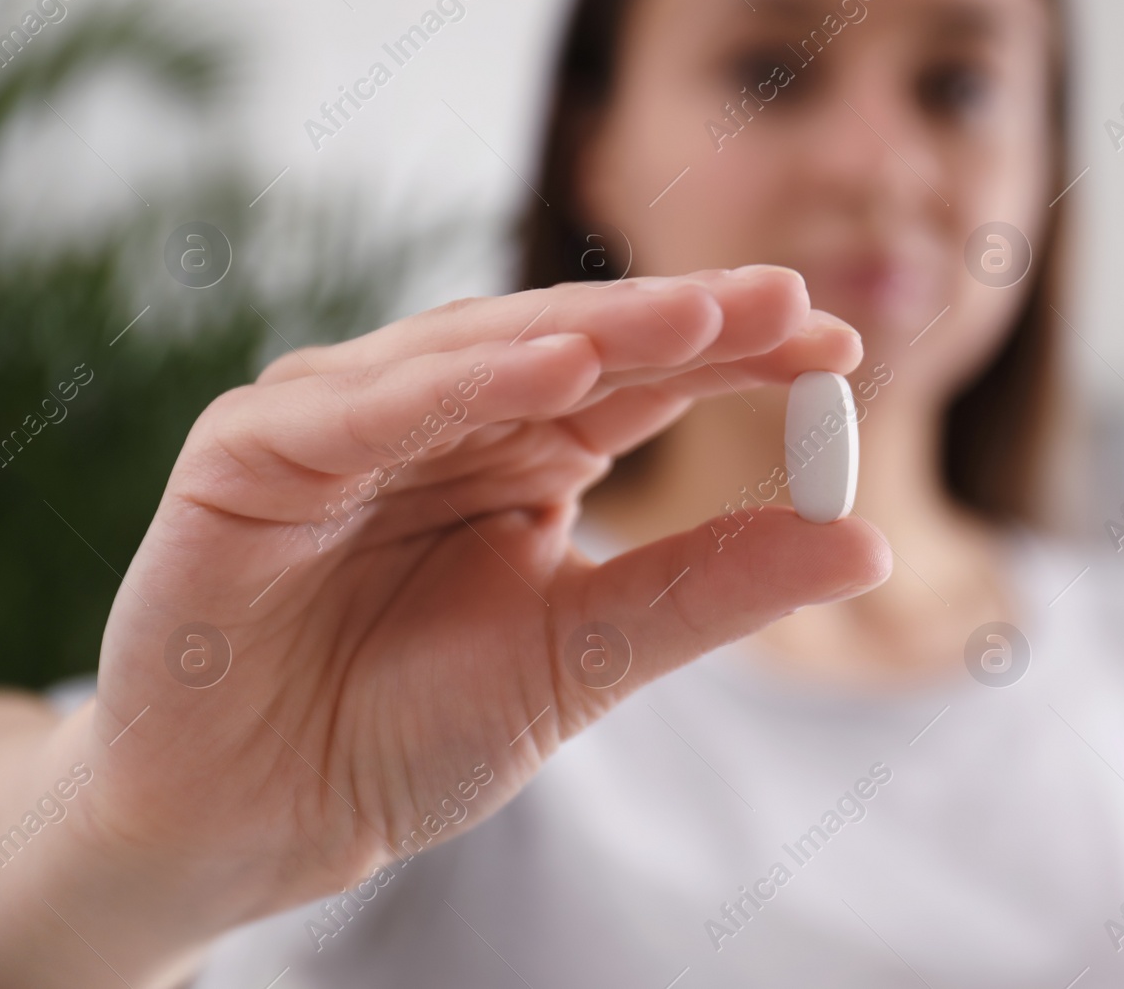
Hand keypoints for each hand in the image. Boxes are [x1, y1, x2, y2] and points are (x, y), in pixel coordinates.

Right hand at [0, 267, 891, 986]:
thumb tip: (868, 541)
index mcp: (526, 452)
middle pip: (578, 346)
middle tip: (789, 302)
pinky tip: (555, 368)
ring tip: (698, 321)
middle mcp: (445, 415)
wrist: (264, 819)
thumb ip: (711, 590)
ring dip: (589, 331)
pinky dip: (455, 385)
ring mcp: (348, 418)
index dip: (739, 357)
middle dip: (685, 324)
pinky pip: (365, 405)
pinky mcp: (255, 448)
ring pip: (479, 352)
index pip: (646, 382)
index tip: (843, 345)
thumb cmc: (412, 730)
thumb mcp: (587, 653)